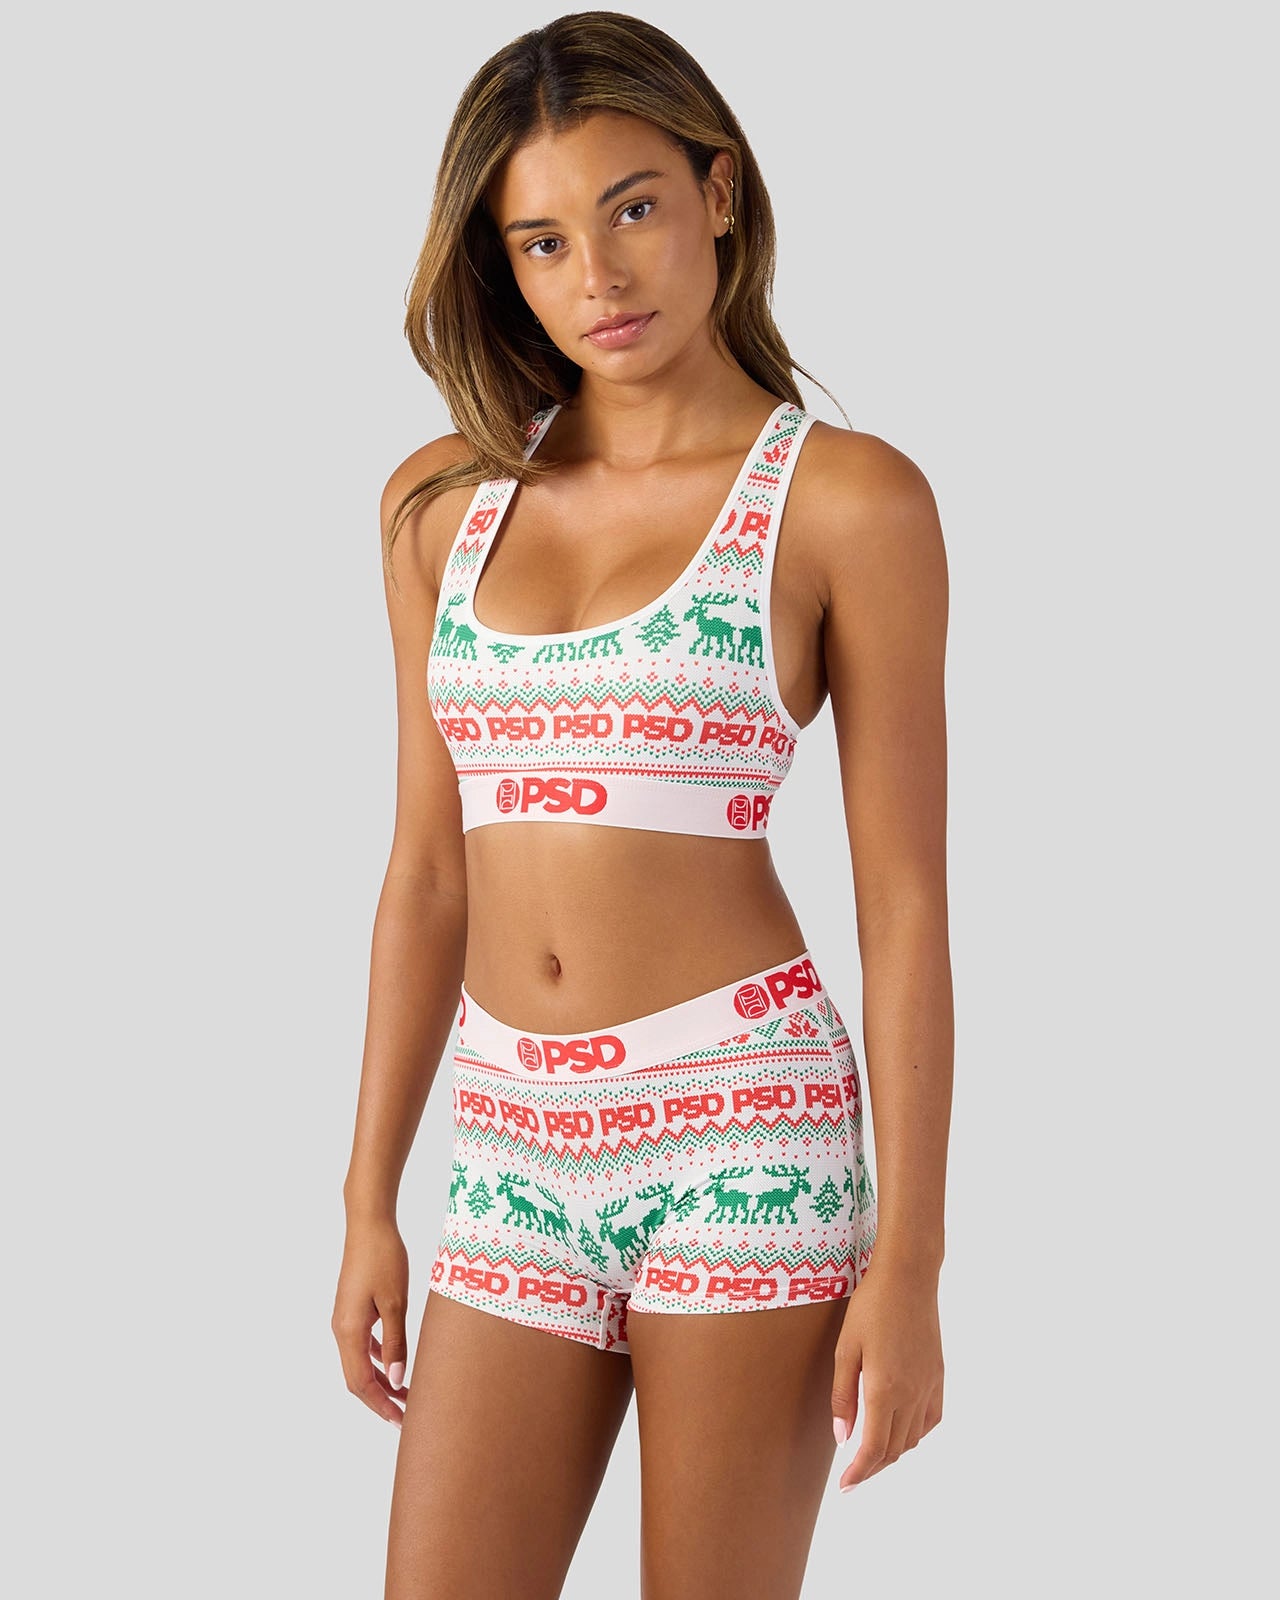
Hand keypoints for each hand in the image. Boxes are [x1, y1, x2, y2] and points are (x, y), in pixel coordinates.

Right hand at [332, 1214, 410, 1429]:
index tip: (401, 1421)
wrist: (369, 1224)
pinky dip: (377, 1359)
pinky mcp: (352, 1309)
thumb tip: (397, 1381)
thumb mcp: (395, 1302)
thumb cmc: (384, 1259)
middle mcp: (341, 1329)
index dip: (380, 1405)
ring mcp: (345, 1319)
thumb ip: (395, 1343)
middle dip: (380, 1399)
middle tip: (407, 1415)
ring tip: (405, 1393)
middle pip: (357, 1378)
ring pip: (359, 1362)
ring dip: (380, 1380)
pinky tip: (394, 1362)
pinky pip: (362, 1344)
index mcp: (349, 1331)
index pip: (361, 1383)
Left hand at [830, 1259, 943, 1489]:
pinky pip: (931, 1419)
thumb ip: (844, 1396)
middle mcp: (912, 1394)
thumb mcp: (845, 1349)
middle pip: (894, 1449)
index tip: (845, 1486)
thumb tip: (843, 1438)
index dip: (859, 1473)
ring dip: (893, 1452)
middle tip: (853, 1475)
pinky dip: (916, 1433)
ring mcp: (929, 1386)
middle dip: (873, 1467)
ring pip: (913, 1438)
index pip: (874, 1449)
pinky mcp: (938, 1376)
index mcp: (885, 1389)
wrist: (908, 1278)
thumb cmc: (870, 1307)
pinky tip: (902, 1429)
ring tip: (872, 1454)